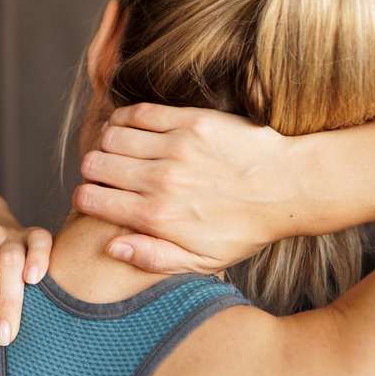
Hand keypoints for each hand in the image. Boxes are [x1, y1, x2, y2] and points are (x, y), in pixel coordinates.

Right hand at [73, 104, 301, 273]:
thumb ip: (152, 258)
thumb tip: (110, 248)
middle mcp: (160, 182)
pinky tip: (129, 128)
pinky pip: (137, 113)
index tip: (94, 197)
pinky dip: (123, 119)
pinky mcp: (190, 121)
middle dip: (92, 171)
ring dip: (107, 144)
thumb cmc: (244, 229)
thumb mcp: (201, 262)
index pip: (91, 200)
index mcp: (157, 218)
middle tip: (105, 174)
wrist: (289, 188)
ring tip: (118, 151)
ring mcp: (175, 148)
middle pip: (94, 165)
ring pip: (110, 137)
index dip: (85, 198)